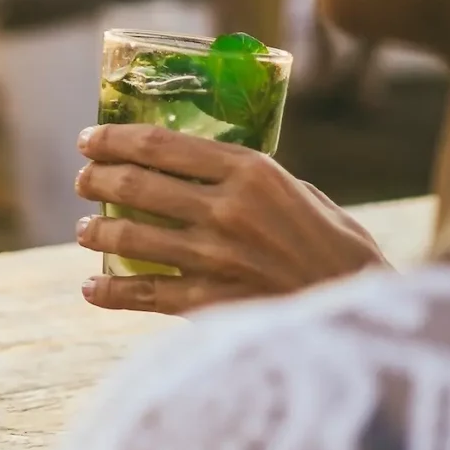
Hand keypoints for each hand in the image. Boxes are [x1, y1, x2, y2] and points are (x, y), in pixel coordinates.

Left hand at [73, 124, 388, 314]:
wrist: (367, 310)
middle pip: (135, 185)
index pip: (159, 145)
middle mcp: (228, 210)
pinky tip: (92, 288)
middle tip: (82, 181)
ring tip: (85, 230)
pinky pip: (143, 293)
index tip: (89, 139)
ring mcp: (217, 258)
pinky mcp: (213, 303)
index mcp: (252, 173)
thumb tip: (194, 165)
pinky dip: (109, 291)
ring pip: (129, 236)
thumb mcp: (299, 193)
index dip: (113, 139)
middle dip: (96, 180)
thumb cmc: (336, 248)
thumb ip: (248, 179)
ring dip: (96, 231)